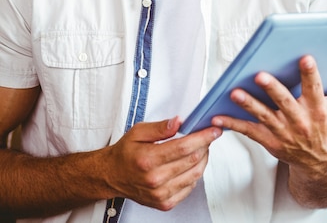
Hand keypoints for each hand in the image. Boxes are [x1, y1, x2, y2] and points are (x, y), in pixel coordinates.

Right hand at [104, 117, 221, 210]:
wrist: (113, 176)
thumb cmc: (125, 153)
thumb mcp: (138, 132)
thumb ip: (160, 127)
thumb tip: (179, 122)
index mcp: (148, 159)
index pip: (184, 147)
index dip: (202, 137)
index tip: (214, 130)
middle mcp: (155, 179)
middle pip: (192, 160)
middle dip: (205, 145)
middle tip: (209, 135)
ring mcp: (161, 194)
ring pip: (195, 175)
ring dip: (203, 159)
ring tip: (201, 147)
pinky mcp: (165, 203)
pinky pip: (190, 188)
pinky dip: (195, 173)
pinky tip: (191, 163)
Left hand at [211, 54, 326, 172]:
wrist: (321, 162)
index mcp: (318, 108)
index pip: (314, 87)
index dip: (310, 73)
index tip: (305, 57)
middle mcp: (300, 120)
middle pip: (285, 102)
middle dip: (273, 89)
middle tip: (260, 75)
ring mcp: (283, 131)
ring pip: (263, 115)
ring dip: (248, 104)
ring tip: (234, 92)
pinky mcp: (269, 140)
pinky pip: (248, 131)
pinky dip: (231, 124)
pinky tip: (216, 116)